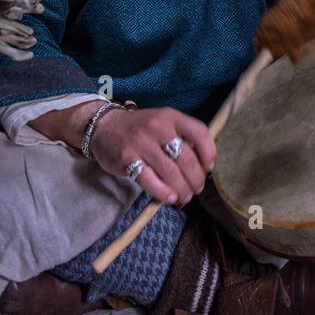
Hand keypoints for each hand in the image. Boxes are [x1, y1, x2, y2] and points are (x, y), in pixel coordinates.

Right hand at [89, 106, 216, 207]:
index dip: (209, 153)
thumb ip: (182, 137)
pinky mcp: (127, 159)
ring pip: (170, 173)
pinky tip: (170, 198)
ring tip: (185, 197)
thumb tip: (203, 163)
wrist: (105, 126)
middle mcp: (157, 127)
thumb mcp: (163, 123)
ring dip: (182, 190)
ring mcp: (141, 143)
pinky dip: (164, 193)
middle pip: (186, 159)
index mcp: (170, 116)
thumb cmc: (141, 129)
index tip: (208, 168)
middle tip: (196, 189)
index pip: (199, 132)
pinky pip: (150, 181)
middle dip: (196, 179)